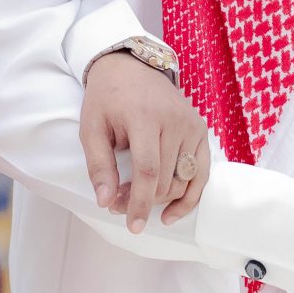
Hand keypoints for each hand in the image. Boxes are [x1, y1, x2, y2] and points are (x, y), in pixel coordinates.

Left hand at [80, 50, 210, 232]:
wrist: (130, 67)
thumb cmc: (107, 99)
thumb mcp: (92, 127)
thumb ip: (99, 165)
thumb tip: (105, 201)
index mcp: (145, 117)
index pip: (148, 170)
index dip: (140, 202)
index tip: (132, 225)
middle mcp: (175, 120)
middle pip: (165, 179)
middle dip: (143, 201)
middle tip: (118, 203)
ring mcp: (192, 125)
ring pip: (183, 180)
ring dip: (161, 200)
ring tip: (136, 200)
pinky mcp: (201, 130)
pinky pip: (201, 173)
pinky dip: (190, 197)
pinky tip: (172, 214)